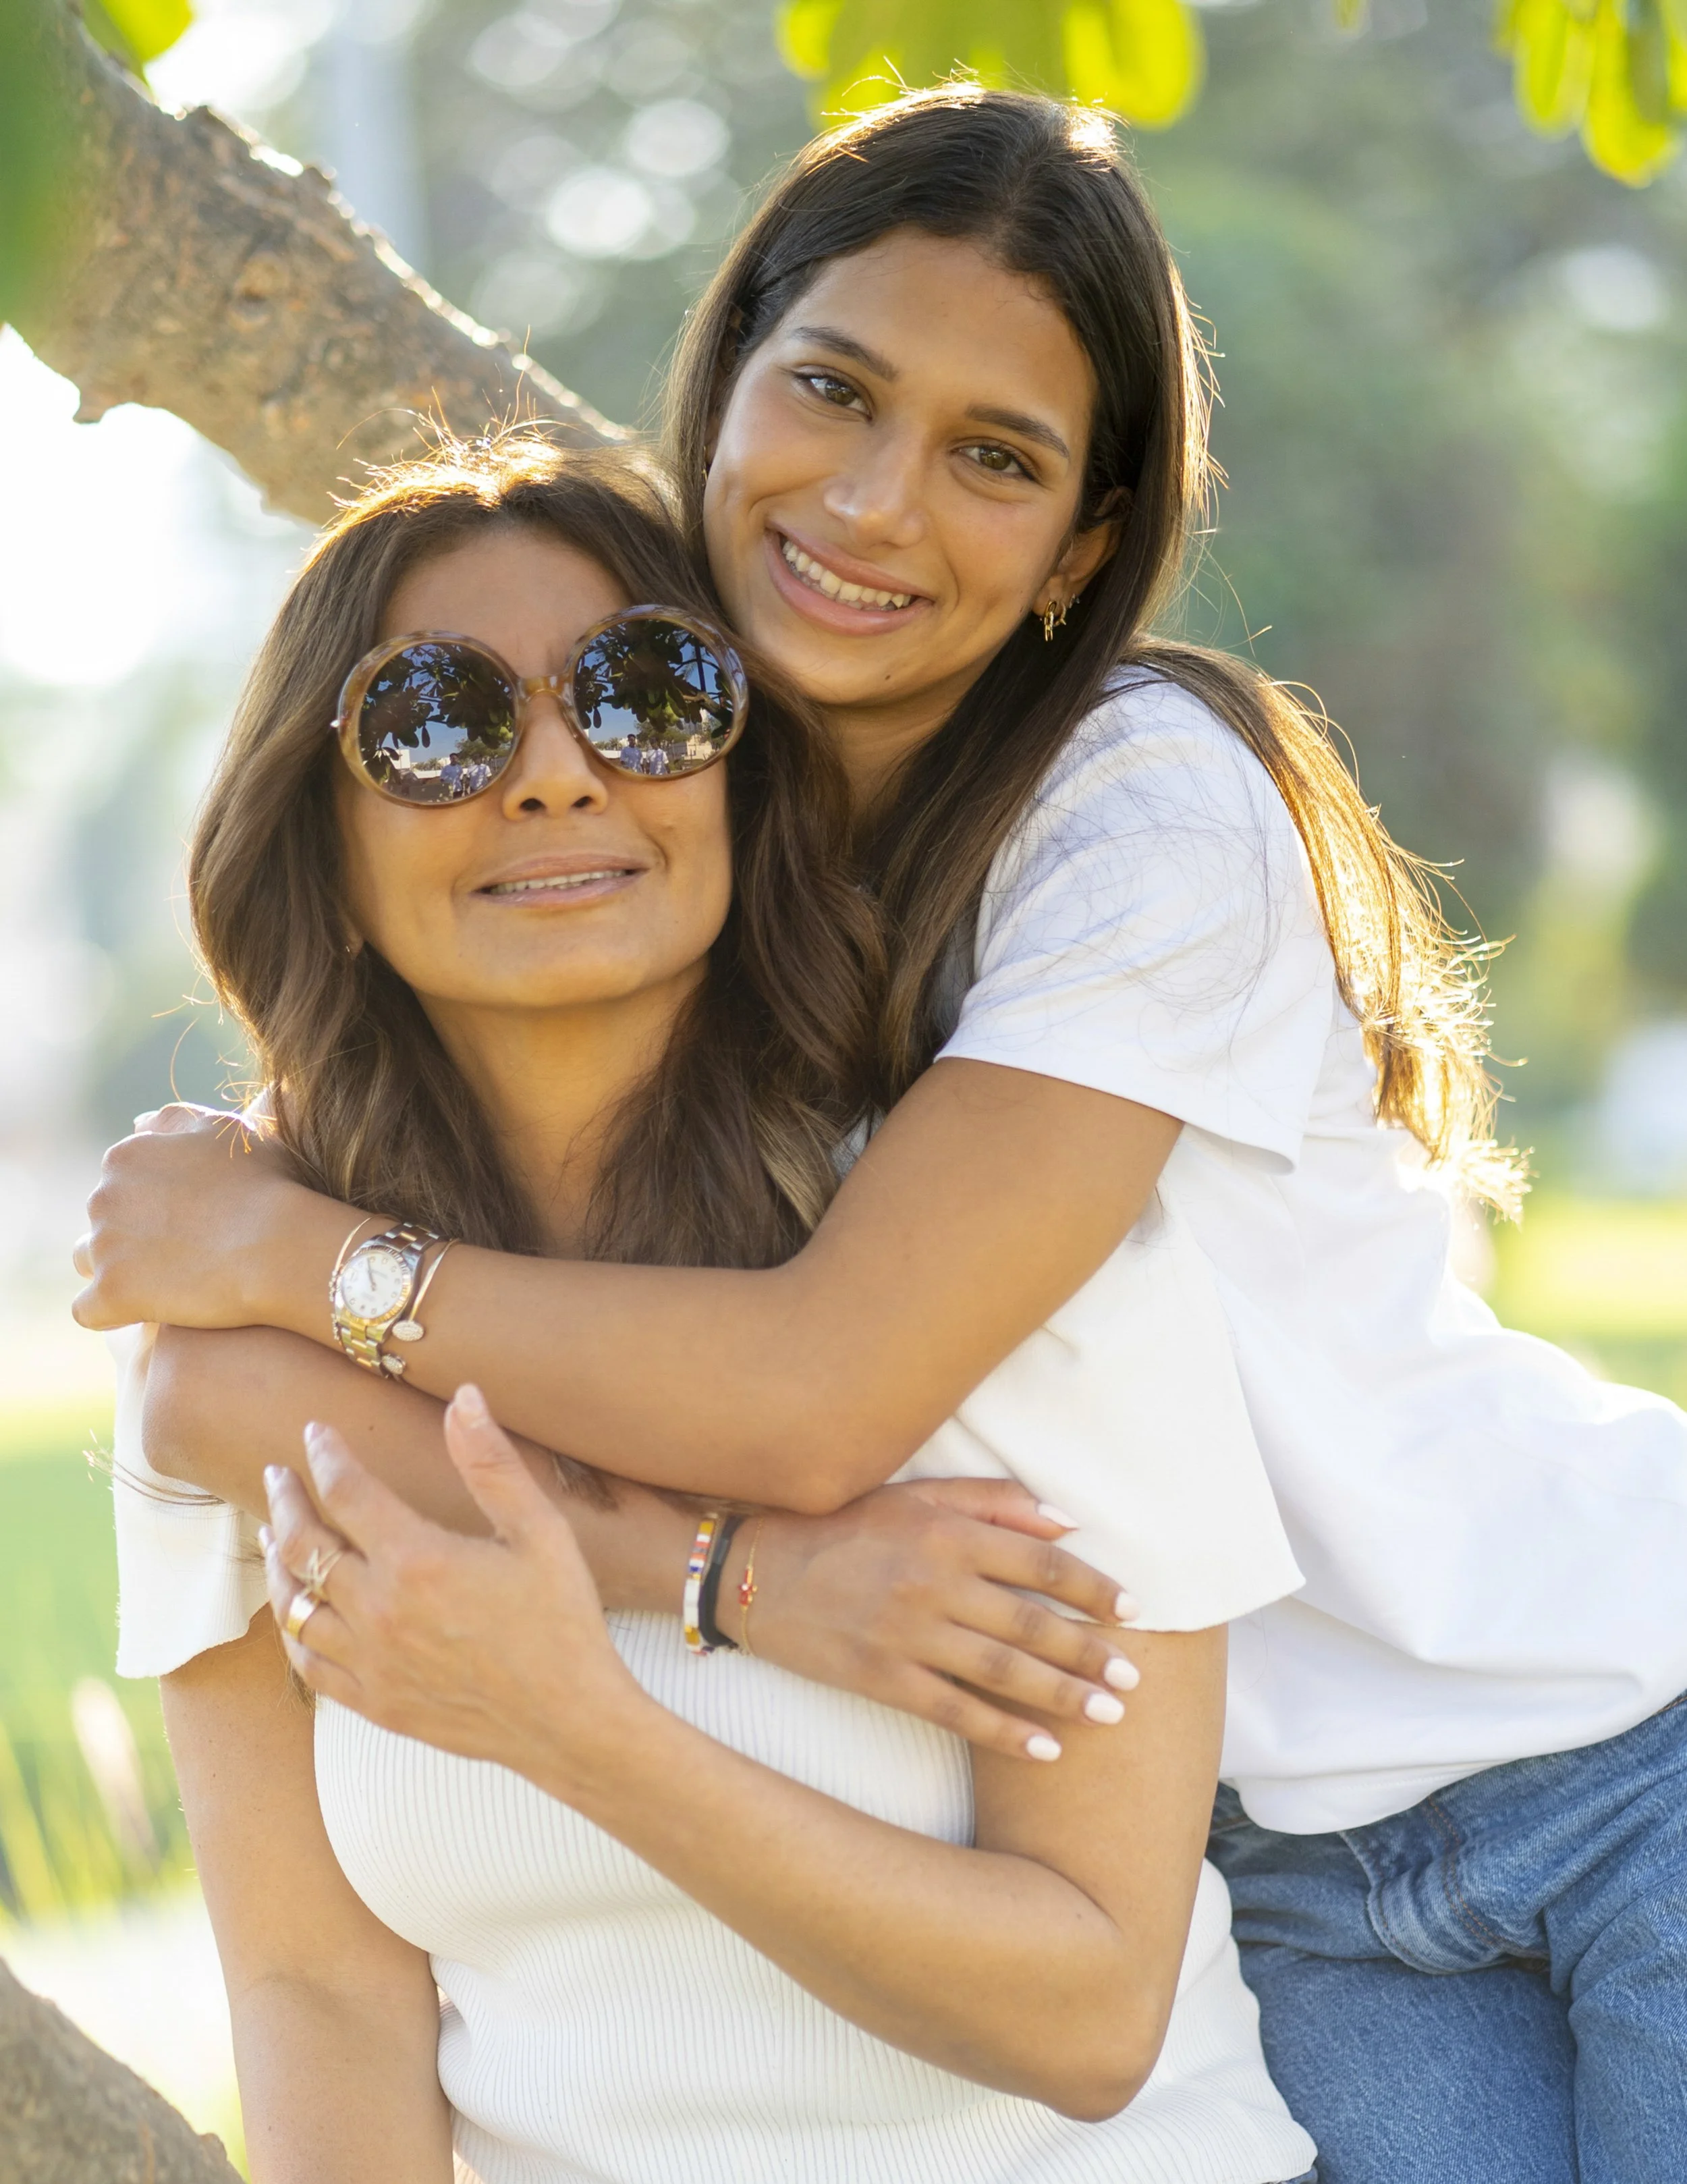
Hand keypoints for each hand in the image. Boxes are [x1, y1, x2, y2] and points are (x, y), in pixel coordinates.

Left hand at [72, 1103, 315, 1331]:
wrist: (280, 1245)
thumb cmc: (265, 1186)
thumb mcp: (226, 1132)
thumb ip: (176, 1120)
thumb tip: (138, 1124)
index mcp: (126, 1157)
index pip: (120, 1182)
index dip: (155, 1203)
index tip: (192, 1219)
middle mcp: (103, 1197)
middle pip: (104, 1220)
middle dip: (134, 1234)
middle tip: (187, 1251)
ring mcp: (105, 1247)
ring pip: (89, 1261)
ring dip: (117, 1269)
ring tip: (165, 1281)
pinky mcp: (112, 1293)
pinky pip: (88, 1310)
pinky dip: (111, 1313)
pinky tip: (144, 1312)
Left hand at [262, 1385, 642, 1789]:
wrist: (569, 1722)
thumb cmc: (562, 1622)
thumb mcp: (540, 1531)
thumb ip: (492, 1464)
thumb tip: (463, 1397)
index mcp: (417, 1560)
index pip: (347, 1491)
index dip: (326, 1455)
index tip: (317, 1433)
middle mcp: (379, 1610)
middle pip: (305, 1545)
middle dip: (287, 1501)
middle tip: (279, 1475)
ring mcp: (370, 1662)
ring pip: (294, 1606)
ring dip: (279, 1563)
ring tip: (273, 1534)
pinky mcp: (374, 1702)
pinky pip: (309, 1663)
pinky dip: (292, 1630)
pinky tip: (296, 1612)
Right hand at [749, 1479, 1140, 1762]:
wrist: (754, 1571)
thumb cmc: (844, 1526)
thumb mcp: (915, 1496)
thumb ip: (993, 1501)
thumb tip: (1067, 1523)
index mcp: (947, 1532)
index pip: (1042, 1563)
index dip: (1094, 1589)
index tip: (1134, 1610)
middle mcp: (934, 1581)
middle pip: (1032, 1622)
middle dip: (1090, 1653)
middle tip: (1133, 1679)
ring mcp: (908, 1634)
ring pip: (1004, 1670)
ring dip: (1063, 1695)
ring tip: (1110, 1713)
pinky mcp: (882, 1678)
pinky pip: (956, 1711)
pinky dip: (1005, 1732)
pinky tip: (1046, 1749)